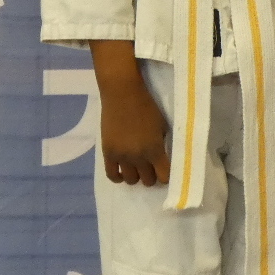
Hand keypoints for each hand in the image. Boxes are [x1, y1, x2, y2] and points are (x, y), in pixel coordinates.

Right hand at [90, 41, 169, 185]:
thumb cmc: (147, 106)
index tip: (166, 170)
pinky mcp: (108, 153)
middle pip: (148, 180)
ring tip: (138, 167)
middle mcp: (138, 157)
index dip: (166, 176)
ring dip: (136, 176)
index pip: (164, 177)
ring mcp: (121, 157)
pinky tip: (123, 172)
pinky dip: (119, 177)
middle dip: (152, 175)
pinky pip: (112, 175)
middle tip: (152, 167)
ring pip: (131, 180)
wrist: (123, 94)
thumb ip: (162, 144)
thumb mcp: (163, 126)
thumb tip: (163, 158)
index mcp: (155, 150)